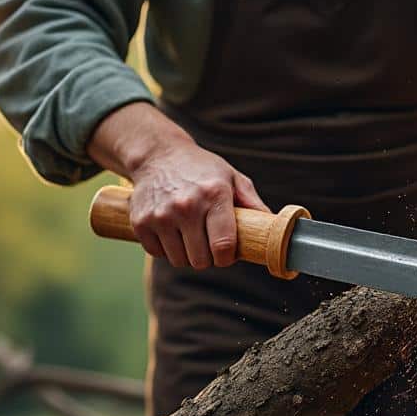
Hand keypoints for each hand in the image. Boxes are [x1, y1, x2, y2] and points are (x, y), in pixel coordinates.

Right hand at [87, 102, 268, 268]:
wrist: (158, 154)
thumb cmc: (201, 169)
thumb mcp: (231, 177)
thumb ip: (253, 203)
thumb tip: (276, 228)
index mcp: (214, 195)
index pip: (223, 245)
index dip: (228, 257)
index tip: (228, 253)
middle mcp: (186, 206)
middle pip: (201, 260)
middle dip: (208, 257)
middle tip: (209, 243)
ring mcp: (161, 215)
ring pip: (179, 260)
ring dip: (187, 255)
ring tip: (190, 236)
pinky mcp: (141, 222)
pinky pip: (158, 253)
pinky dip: (166, 249)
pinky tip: (172, 232)